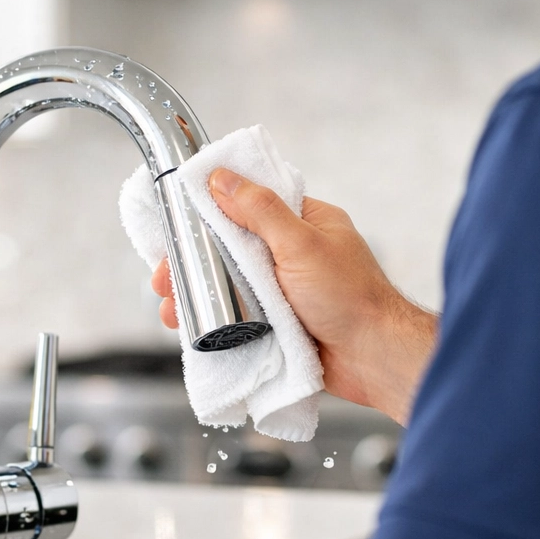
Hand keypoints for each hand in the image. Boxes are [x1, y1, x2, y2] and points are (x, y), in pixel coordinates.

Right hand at [149, 168, 436, 423]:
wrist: (374, 360)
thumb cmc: (350, 299)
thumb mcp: (300, 244)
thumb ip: (260, 210)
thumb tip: (220, 177)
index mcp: (306, 223)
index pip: (250, 204)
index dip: (210, 214)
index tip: (179, 226)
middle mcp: (295, 254)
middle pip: (232, 249)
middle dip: (195, 264)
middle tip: (164, 280)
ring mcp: (287, 291)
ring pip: (232, 286)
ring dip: (199, 296)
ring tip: (171, 310)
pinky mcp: (282, 325)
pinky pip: (241, 317)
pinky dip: (216, 323)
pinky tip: (191, 331)